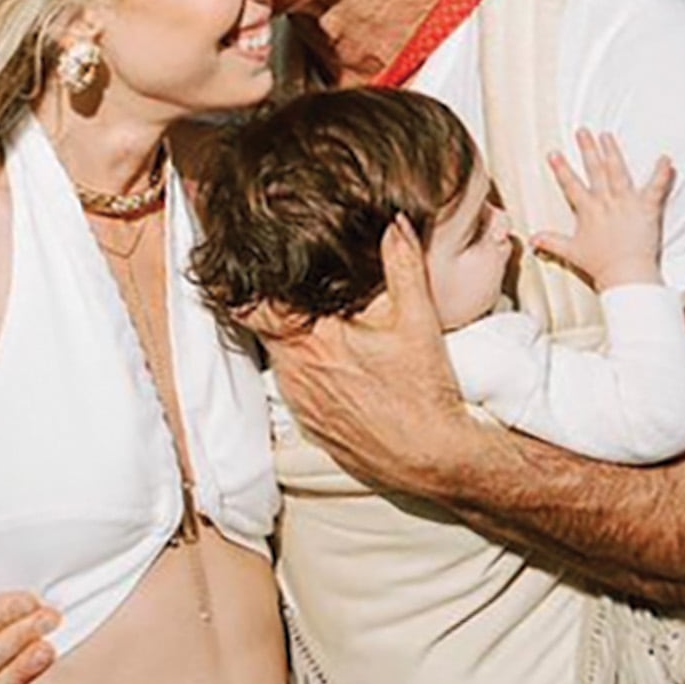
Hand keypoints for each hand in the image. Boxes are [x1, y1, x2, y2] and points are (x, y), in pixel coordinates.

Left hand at [259, 216, 473, 494]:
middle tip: (298, 287)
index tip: (266, 265)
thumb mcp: (419, 321)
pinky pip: (294, 385)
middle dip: (280, 306)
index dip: (256, 280)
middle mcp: (296, 372)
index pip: (255, 304)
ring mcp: (299, 401)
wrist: (430, 460)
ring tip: (320, 324)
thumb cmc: (423, 393)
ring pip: (280, 356)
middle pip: (266, 327)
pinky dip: (305, 369)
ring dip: (294, 339)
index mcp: (313, 340)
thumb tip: (393, 223)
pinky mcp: (309, 423)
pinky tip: (333, 364)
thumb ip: (402, 265)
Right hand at [531, 130, 673, 290]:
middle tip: (583, 131)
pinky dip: (661, 173)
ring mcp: (626, 203)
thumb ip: (551, 242)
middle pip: (595, 170)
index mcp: (588, 211)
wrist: (624, 274)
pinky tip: (665, 159)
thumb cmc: (600, 265)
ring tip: (607, 135)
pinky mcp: (646, 208)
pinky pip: (656, 188)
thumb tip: (531, 240)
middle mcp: (606, 202)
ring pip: (618, 171)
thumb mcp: (571, 252)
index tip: (554, 153)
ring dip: (612, 152)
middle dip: (588, 149)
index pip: (571, 185)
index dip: (562, 169)